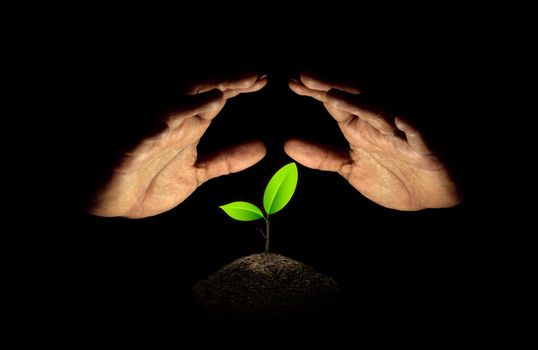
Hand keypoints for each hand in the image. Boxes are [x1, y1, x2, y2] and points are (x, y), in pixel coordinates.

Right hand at [88, 73, 266, 217]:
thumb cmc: (150, 180)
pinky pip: (136, 141)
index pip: (216, 97)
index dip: (238, 86)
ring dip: (191, 103)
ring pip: (168, 111)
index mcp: (188, 125)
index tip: (264, 80)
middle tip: (251, 76)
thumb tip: (263, 147)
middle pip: (197, 94)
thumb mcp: (196, 173)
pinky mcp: (126, 154)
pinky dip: (148, 135)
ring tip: (217, 99)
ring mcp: (148, 136)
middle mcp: (170, 123)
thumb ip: (226, 160)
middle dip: (223, 82)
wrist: (110, 200)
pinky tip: (162, 132)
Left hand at [286, 72, 460, 210]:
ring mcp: (402, 134)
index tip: (292, 83)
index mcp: (361, 127)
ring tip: (334, 96)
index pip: (335, 105)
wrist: (435, 196)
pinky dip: (409, 126)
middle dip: (331, 87)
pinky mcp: (426, 147)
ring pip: (380, 113)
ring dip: (358, 104)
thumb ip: (323, 156)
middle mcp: (379, 124)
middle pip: (354, 99)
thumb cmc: (396, 177)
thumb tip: (287, 144)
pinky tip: (397, 120)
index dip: (315, 93)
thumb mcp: (353, 169)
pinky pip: (418, 134)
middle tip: (306, 76)